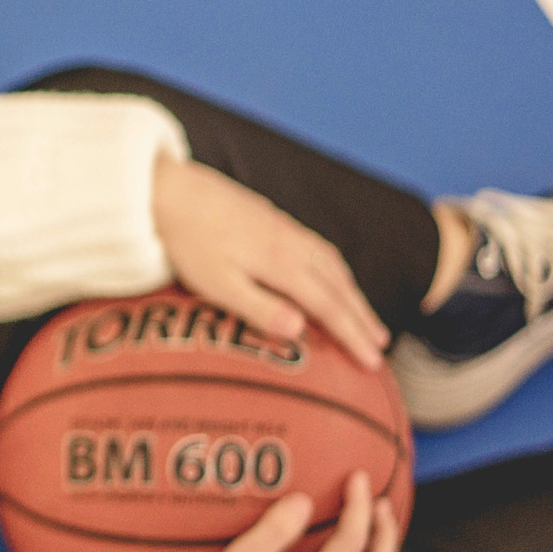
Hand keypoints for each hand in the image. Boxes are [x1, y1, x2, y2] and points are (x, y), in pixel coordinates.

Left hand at [152, 154, 389, 368]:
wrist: (172, 189)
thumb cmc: (189, 242)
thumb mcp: (217, 283)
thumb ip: (258, 308)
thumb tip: (300, 330)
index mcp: (283, 263)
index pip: (329, 307)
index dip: (353, 336)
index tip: (372, 362)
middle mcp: (294, 244)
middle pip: (340, 287)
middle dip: (363, 319)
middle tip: (381, 348)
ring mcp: (287, 230)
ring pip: (334, 266)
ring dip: (355, 295)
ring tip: (366, 320)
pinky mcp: (276, 222)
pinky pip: (321, 251)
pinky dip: (338, 272)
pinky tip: (333, 278)